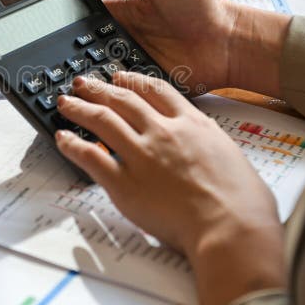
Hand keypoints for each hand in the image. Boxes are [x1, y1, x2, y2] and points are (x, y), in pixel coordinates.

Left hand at [55, 72, 285, 304]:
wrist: (231, 228)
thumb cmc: (242, 202)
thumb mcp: (232, 156)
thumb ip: (211, 145)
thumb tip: (206, 150)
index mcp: (192, 124)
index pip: (156, 91)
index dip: (133, 80)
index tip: (120, 76)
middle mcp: (163, 133)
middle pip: (123, 100)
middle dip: (99, 88)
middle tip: (82, 83)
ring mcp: (142, 156)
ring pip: (102, 121)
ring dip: (79, 109)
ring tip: (65, 103)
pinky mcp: (124, 184)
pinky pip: (90, 157)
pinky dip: (72, 146)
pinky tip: (62, 139)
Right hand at [76, 0, 290, 96]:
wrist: (229, 40)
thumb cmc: (198, 4)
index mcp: (122, 12)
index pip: (84, 18)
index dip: (66, 22)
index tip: (46, 24)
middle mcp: (123, 38)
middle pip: (85, 48)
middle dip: (71, 51)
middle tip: (55, 54)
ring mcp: (132, 63)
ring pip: (98, 70)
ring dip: (89, 71)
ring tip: (70, 73)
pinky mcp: (143, 85)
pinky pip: (118, 88)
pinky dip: (108, 88)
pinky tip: (96, 87)